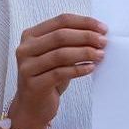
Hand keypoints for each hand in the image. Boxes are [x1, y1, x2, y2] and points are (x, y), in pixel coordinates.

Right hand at [8, 13, 105, 128]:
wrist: (32, 107)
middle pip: (60, 36)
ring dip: (85, 53)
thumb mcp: (56, 56)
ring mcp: (27, 67)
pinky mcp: (33, 84)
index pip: (61, 21)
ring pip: (61, 54)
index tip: (102, 28)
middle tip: (103, 42)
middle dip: (86, 37)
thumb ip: (70, 43)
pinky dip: (78, 69)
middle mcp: (25, 49)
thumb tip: (98, 34)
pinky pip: (60, 73)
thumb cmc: (48, 77)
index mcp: (30, 35)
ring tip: (100, 55)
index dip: (84, 22)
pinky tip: (90, 68)